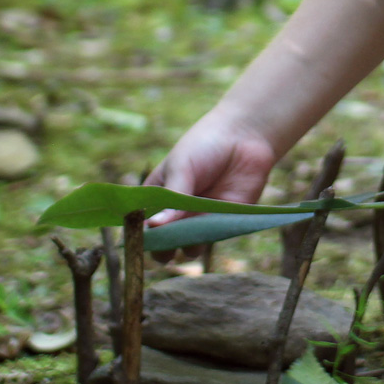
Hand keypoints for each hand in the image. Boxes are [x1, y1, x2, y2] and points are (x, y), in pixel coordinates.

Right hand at [143, 107, 277, 255]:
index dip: (139, 233)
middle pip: (163, 243)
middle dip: (163, 246)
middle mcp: (176, 214)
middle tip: (168, 238)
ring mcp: (200, 219)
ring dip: (188, 243)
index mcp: (157, 198)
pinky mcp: (223, 222)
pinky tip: (212, 222)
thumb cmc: (204, 146)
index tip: (141, 235)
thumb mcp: (181, 167)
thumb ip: (172, 198)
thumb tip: (153, 226)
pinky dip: (211, 237)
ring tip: (192, 226)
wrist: (244, 136)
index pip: (141, 224)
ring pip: (188, 246)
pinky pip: (213, 239)